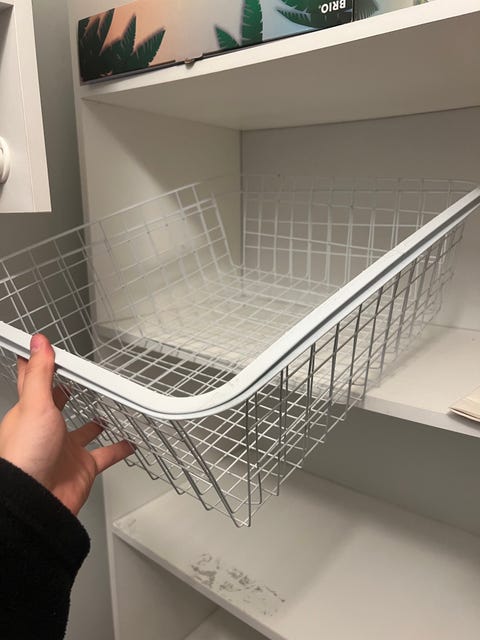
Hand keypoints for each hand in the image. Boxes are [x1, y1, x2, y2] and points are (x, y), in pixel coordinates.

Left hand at [0, 334, 133, 514]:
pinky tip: (129, 443)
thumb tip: (38, 343)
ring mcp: (66, 449)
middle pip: (59, 407)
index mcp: (31, 413)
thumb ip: (39, 373)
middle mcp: (47, 430)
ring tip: (104, 415)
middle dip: (65, 394)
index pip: (34, 383)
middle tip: (77, 381)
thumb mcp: (34, 405)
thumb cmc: (25, 457)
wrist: (36, 500)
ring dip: (94, 424)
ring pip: (83, 432)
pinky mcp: (83, 467)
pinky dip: (119, 449)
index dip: (38, 365)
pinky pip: (105, 455)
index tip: (43, 350)